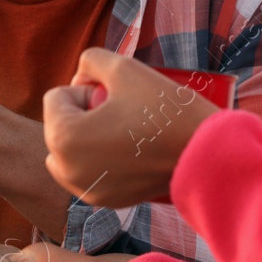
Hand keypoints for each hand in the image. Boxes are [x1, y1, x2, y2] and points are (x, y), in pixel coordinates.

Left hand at [42, 48, 219, 207]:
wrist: (205, 155)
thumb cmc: (165, 110)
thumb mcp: (124, 67)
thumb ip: (90, 60)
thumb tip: (80, 78)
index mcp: (64, 137)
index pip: (57, 97)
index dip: (87, 89)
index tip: (116, 97)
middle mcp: (66, 169)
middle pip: (60, 125)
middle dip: (83, 115)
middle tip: (121, 113)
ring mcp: (85, 189)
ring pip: (70, 152)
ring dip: (87, 138)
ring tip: (124, 132)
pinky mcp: (104, 201)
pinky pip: (88, 173)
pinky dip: (100, 161)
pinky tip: (130, 152)